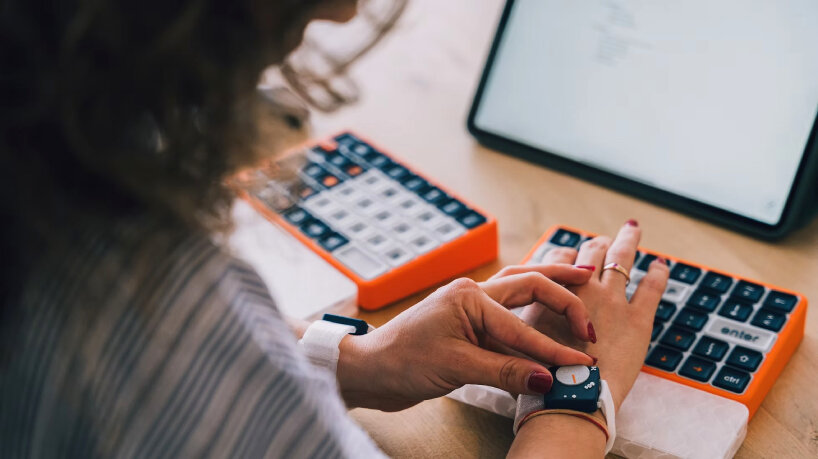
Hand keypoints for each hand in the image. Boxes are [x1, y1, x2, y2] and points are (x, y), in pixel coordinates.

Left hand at [336, 265, 597, 410]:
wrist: (369, 370)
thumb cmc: (401, 363)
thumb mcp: (455, 366)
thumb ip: (504, 370)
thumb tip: (547, 378)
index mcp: (469, 297)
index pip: (523, 325)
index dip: (554, 348)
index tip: (582, 365)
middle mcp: (472, 294)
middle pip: (529, 284)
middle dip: (564, 296)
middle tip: (592, 313)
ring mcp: (469, 307)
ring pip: (520, 289)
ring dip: (550, 288)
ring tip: (582, 281)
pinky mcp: (467, 323)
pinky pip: (508, 312)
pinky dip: (532, 312)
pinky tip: (547, 309)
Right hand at [509, 221, 669, 409]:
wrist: (570, 396)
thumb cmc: (542, 375)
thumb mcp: (520, 339)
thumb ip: (526, 321)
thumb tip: (522, 320)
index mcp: (551, 292)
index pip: (559, 258)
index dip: (566, 255)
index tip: (571, 256)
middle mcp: (581, 289)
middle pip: (591, 252)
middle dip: (597, 244)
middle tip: (603, 240)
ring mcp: (612, 301)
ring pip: (621, 258)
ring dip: (627, 241)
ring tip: (631, 229)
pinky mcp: (637, 321)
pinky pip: (651, 287)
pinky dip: (658, 273)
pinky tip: (661, 264)